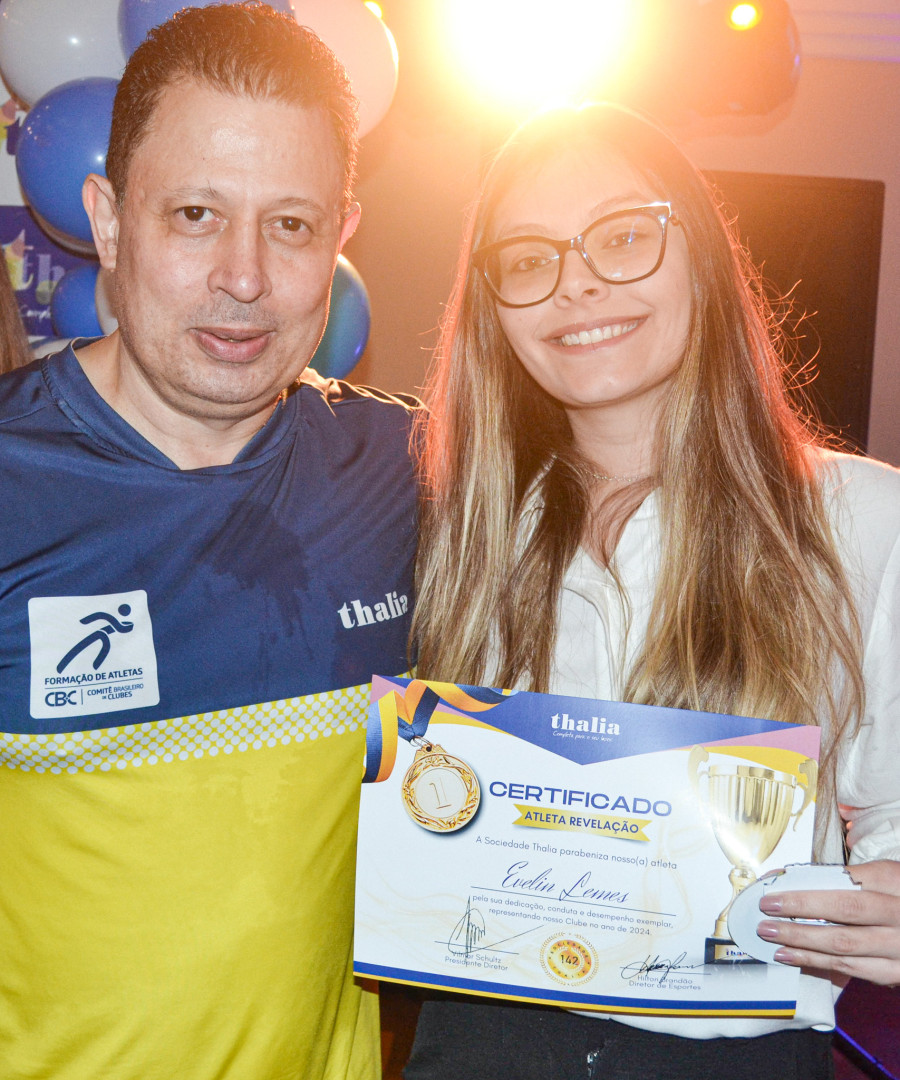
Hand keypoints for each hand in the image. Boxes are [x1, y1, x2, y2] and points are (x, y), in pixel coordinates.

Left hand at [756, 860, 899, 985]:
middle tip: (767, 910)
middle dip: (801, 910)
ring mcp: (899, 947)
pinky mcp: (897, 973)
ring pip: (845, 945)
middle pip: (845, 911)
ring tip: (771, 936)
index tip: (774, 886)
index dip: (808, 884)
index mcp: (893, 881)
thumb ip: (847, 877)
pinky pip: (853, 969)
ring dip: (802, 941)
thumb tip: (795, 878)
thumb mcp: (886, 876)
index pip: (844, 880)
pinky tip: (794, 958)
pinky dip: (819, 963)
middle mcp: (898, 914)